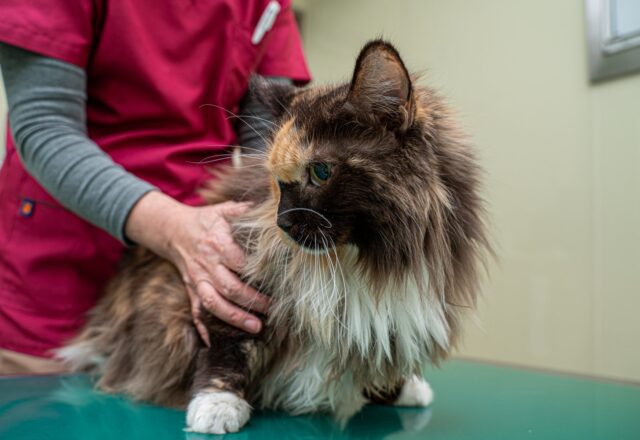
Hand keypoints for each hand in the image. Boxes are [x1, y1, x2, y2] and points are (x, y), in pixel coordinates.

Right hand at [125, 192, 269, 345]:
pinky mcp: (192, 291)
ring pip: (214, 303)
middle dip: (252, 300)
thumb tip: (275, 210)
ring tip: (256, 328)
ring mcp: (197, 280)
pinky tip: (214, 342)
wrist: (172, 229)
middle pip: (229, 287)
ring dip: (234, 318)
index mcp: (217, 243)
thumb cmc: (207, 220)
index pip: (238, 261)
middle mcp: (206, 264)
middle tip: (272, 308)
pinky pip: (195, 312)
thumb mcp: (225, 210)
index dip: (257, 273)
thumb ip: (246, 211)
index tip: (277, 280)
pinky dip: (203, 328)